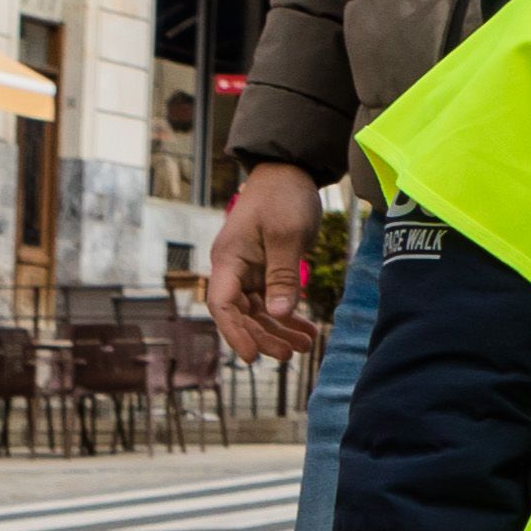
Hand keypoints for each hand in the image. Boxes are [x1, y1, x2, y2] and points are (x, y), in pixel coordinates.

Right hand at [212, 161, 324, 362]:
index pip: (222, 305)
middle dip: (264, 337)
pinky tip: (308, 331)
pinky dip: (288, 316)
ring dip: (279, 331)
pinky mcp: (266, 270)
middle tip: (291, 355)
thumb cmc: (283, 197)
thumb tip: (277, 314)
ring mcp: (248, 271)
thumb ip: (282, 275)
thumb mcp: (286, 235)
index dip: (235, 333)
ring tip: (306, 347)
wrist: (290, 173)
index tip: (252, 357)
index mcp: (228, 260)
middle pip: (241, 314)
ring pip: (258, 312)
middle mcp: (233, 269)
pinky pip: (272, 301)